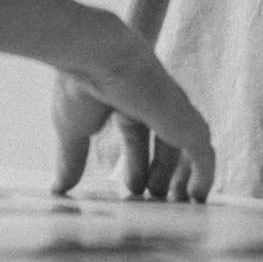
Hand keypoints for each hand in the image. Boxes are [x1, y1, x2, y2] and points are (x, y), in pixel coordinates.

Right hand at [48, 13, 212, 200]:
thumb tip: (58, 189)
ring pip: (189, 149)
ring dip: (183, 179)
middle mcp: (153, 104)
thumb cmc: (80, 86)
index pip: (138, 137)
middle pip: (167, 144)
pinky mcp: (184, 120)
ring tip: (177, 205)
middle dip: (161, 175)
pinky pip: (203, 153)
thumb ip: (72, 159)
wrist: (97, 55)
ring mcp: (171, 110)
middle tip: (155, 202)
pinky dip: (204, 176)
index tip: (132, 192)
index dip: (137, 166)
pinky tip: (197, 197)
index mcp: (126, 100)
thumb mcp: (73, 131)